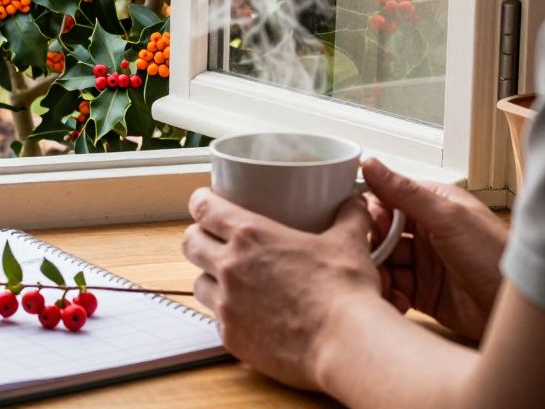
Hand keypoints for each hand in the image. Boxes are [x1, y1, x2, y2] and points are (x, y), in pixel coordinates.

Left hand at [182, 187, 385, 390]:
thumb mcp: (349, 243)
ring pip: (198, 282)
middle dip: (198, 237)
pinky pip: (217, 319)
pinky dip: (227, 313)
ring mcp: (226, 304)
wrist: (345, 344)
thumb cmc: (345, 292)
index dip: (200, 201)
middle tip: (214, 239)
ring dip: (209, 277)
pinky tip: (247, 314)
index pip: (203, 208)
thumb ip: (348, 217)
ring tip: (229, 279)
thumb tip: (355, 201)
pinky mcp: (231, 336)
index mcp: (250, 235)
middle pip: (190, 242)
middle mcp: (229, 266)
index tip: (204, 202)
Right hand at [361, 159, 507, 340]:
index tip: (360, 222)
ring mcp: (424, 263)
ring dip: (377, 271)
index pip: (386, 200)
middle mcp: (426, 233)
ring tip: (380, 282)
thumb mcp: (447, 218)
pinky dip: (388, 292)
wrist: (515, 307)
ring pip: (383, 262)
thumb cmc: (495, 256)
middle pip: (380, 234)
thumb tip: (371, 165)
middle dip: (370, 245)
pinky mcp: (423, 292)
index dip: (370, 211)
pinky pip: (393, 288)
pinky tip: (394, 297)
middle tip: (369, 257)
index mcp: (432, 206)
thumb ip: (405, 193)